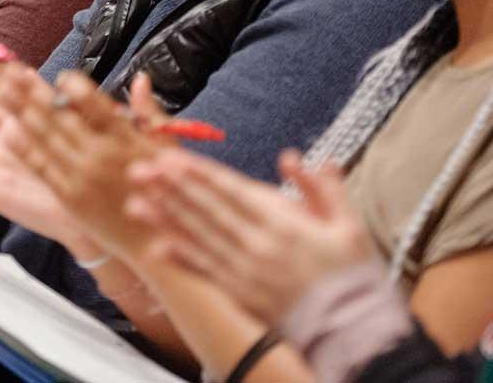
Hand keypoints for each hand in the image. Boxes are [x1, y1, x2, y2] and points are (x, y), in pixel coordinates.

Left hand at [16, 71, 172, 262]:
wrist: (151, 243)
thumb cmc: (164, 194)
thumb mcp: (167, 149)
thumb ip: (150, 113)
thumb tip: (140, 79)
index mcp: (126, 139)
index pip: (95, 103)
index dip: (76, 87)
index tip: (62, 75)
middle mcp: (100, 155)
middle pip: (61, 116)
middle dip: (35, 92)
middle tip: (13, 72)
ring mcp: (81, 177)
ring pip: (45, 138)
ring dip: (22, 112)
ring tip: (5, 91)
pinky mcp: (68, 197)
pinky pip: (41, 167)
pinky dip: (24, 148)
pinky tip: (9, 132)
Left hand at [126, 149, 372, 325]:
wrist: (356, 335)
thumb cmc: (353, 275)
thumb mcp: (349, 224)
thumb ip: (321, 186)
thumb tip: (292, 157)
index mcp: (282, 222)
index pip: (231, 190)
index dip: (200, 173)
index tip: (173, 157)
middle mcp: (257, 245)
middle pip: (206, 211)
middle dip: (171, 188)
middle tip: (140, 169)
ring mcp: (246, 273)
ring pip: (198, 239)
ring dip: (165, 219)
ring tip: (136, 202)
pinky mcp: (242, 296)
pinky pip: (206, 273)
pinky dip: (181, 259)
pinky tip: (157, 246)